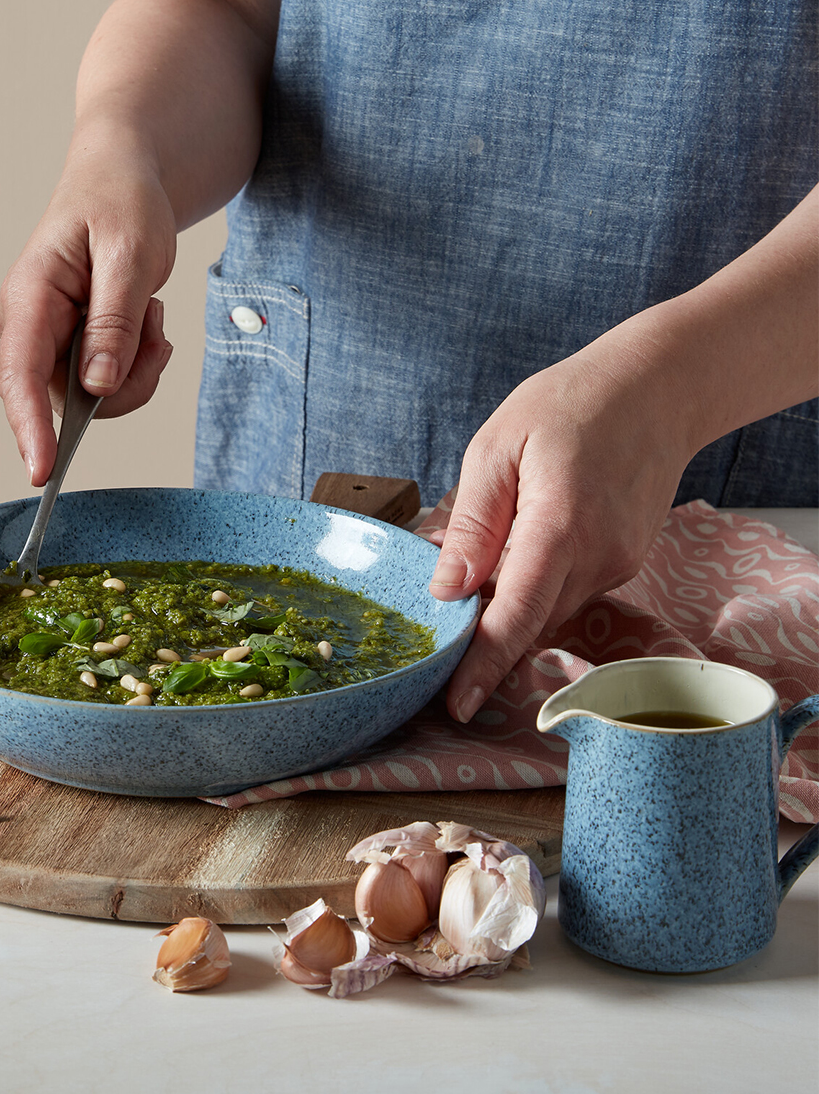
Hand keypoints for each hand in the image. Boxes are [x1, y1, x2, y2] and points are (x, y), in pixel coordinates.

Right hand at [0, 159, 175, 485]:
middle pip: (67, 399)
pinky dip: (136, 362)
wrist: (121, 178)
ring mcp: (45, 342)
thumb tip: (97, 386)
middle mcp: (25, 326)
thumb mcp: (130, 255)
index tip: (42, 471)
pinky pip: (104, 386)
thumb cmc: (119, 202)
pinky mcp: (67, 350)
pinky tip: (143, 319)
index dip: (30, 429)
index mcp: (28, 297)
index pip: (19, 376)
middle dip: (125, 379)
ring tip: (149, 312)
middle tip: (156, 328)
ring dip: (136, 367)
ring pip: (91, 399)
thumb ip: (114, 322)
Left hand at [430, 334, 696, 722]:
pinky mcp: (624, 560)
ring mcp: (618, 562)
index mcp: (560, 526)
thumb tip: (447, 589)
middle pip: (529, 619)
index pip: (516, 614)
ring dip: (508, 600)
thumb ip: (474, 524)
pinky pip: (567, 587)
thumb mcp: (497, 448)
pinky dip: (535, 580)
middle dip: (484, 631)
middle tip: (436, 626)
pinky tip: (516, 543)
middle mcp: (599, 556)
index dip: (483, 664)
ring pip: (548, 607)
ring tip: (476, 559)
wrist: (656, 389)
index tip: (456, 704)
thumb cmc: (569, 405)